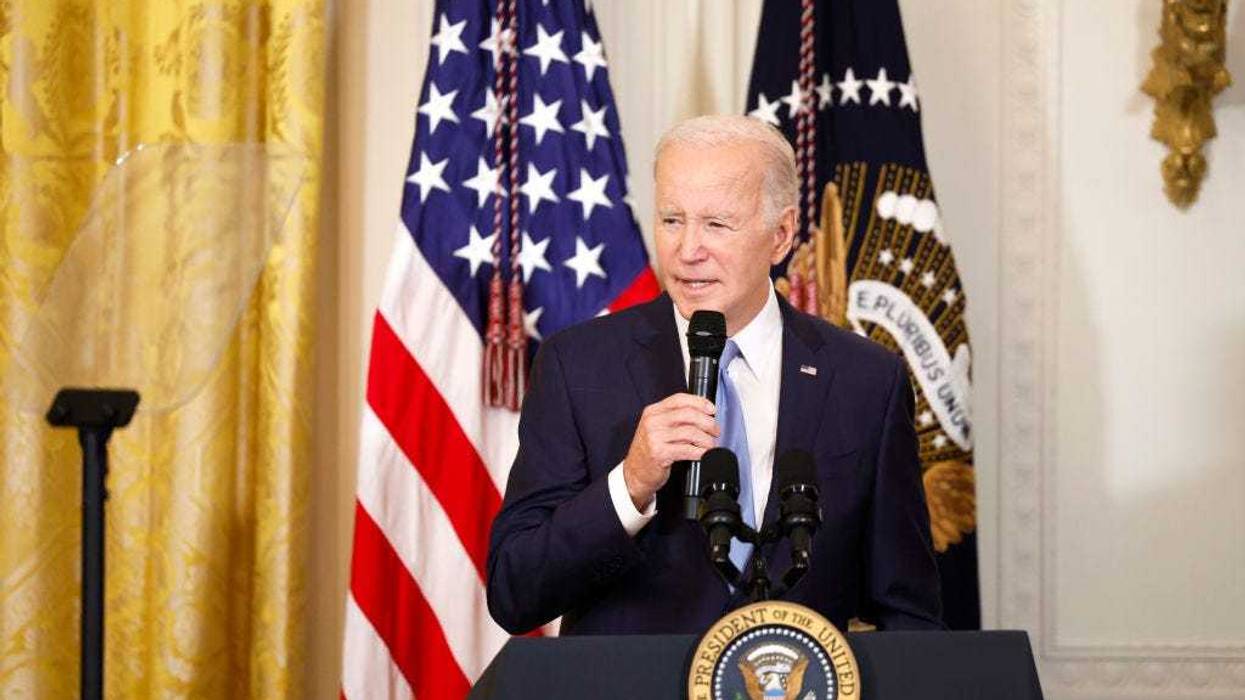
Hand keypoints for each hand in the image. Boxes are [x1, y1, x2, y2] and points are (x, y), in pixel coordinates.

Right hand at [622, 393, 718, 510]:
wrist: (634, 473)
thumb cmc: (648, 451)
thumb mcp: (657, 428)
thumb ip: (674, 419)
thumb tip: (702, 414)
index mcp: (653, 412)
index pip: (680, 399)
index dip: (700, 402)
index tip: (712, 410)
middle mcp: (653, 422)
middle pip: (688, 414)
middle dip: (707, 422)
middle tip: (715, 431)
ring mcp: (654, 437)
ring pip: (690, 432)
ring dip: (706, 439)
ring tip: (710, 444)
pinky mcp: (659, 453)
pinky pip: (687, 450)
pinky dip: (700, 452)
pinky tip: (703, 454)